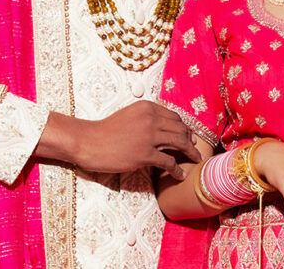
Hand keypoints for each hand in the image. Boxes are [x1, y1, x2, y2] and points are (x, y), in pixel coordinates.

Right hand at [36, 102, 199, 180]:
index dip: (184, 127)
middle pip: (180, 129)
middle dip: (190, 140)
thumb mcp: (130, 115)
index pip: (174, 117)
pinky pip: (169, 162)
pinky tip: (180, 175)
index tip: (189, 136)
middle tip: (195, 150)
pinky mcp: (145, 154)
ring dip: (190, 153)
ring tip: (195, 160)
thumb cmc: (106, 131)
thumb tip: (164, 128)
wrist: (88, 141)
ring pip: (179, 143)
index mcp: (148, 107)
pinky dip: (178, 170)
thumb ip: (147, 118)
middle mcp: (151, 118)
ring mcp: (149, 136)